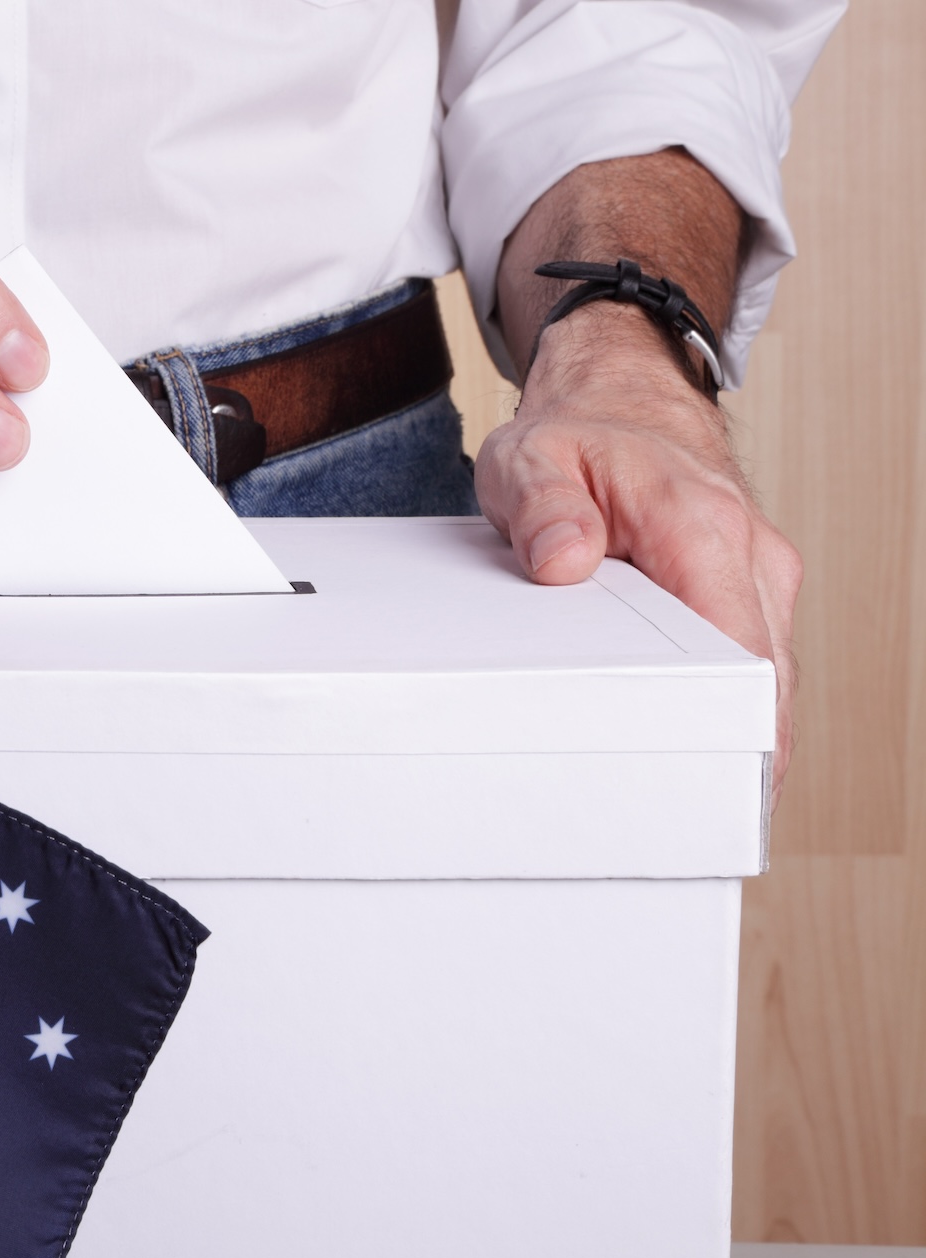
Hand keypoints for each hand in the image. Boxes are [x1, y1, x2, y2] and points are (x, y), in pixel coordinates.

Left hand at [475, 306, 801, 802]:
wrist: (620, 402)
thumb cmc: (576, 437)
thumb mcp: (528, 461)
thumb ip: (542, 509)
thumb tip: (565, 562)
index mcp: (699, 525)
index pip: (739, 647)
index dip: (739, 725)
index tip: (719, 782)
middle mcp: (747, 552)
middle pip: (766, 678)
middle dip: (741, 748)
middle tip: (691, 815)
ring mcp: (758, 573)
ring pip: (768, 674)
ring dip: (740, 730)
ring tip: (690, 796)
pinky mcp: (752, 590)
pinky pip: (754, 659)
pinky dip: (732, 702)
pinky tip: (695, 743)